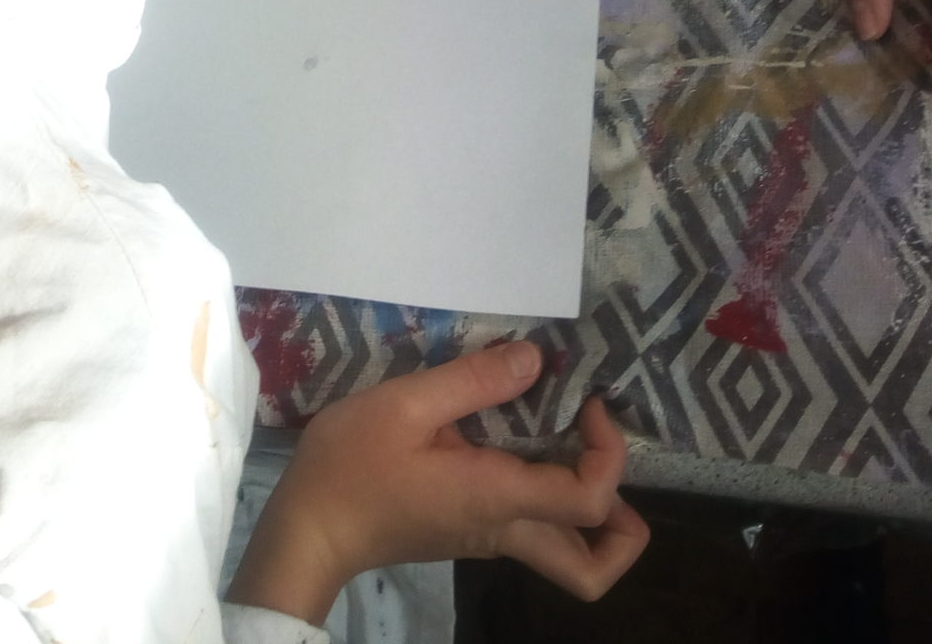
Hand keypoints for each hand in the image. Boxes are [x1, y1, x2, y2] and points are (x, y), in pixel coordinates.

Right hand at [228, 343, 647, 622]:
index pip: (592, 502)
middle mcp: (504, 530)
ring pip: (566, 554)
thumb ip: (474, 381)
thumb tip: (537, 361)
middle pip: (593, 569)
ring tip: (572, 441)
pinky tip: (521, 440)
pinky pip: (532, 530)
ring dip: (589, 509)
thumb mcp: (405, 405)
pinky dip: (549, 496)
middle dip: (623, 526)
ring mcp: (487, 539)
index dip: (611, 452)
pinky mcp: (468, 531)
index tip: (585, 401)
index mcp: (498, 498)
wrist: (308, 530)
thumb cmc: (351, 465)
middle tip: (602, 452)